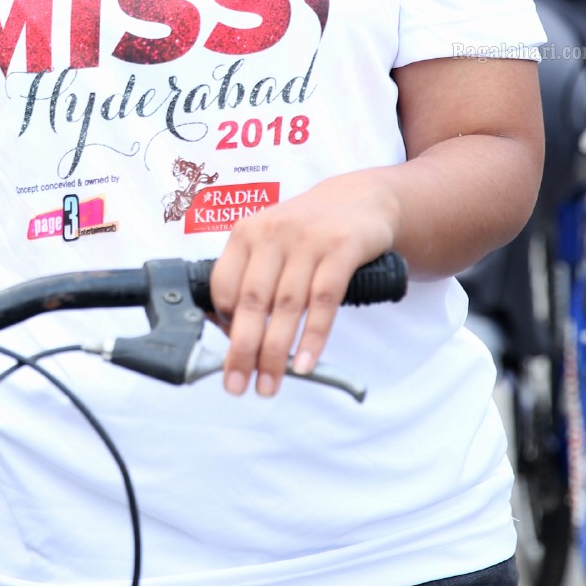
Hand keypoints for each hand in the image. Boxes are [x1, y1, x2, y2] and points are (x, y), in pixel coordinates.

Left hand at [209, 170, 399, 398]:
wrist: (362, 199)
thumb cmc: (309, 231)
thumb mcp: (273, 242)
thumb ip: (252, 278)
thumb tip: (230, 332)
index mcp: (248, 232)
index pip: (224, 286)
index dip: (224, 326)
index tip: (229, 354)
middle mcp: (273, 232)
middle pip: (252, 301)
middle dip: (242, 350)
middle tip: (237, 385)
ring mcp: (308, 239)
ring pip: (287, 305)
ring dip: (276, 351)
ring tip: (270, 384)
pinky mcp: (342, 247)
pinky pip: (324, 300)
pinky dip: (313, 336)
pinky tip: (305, 362)